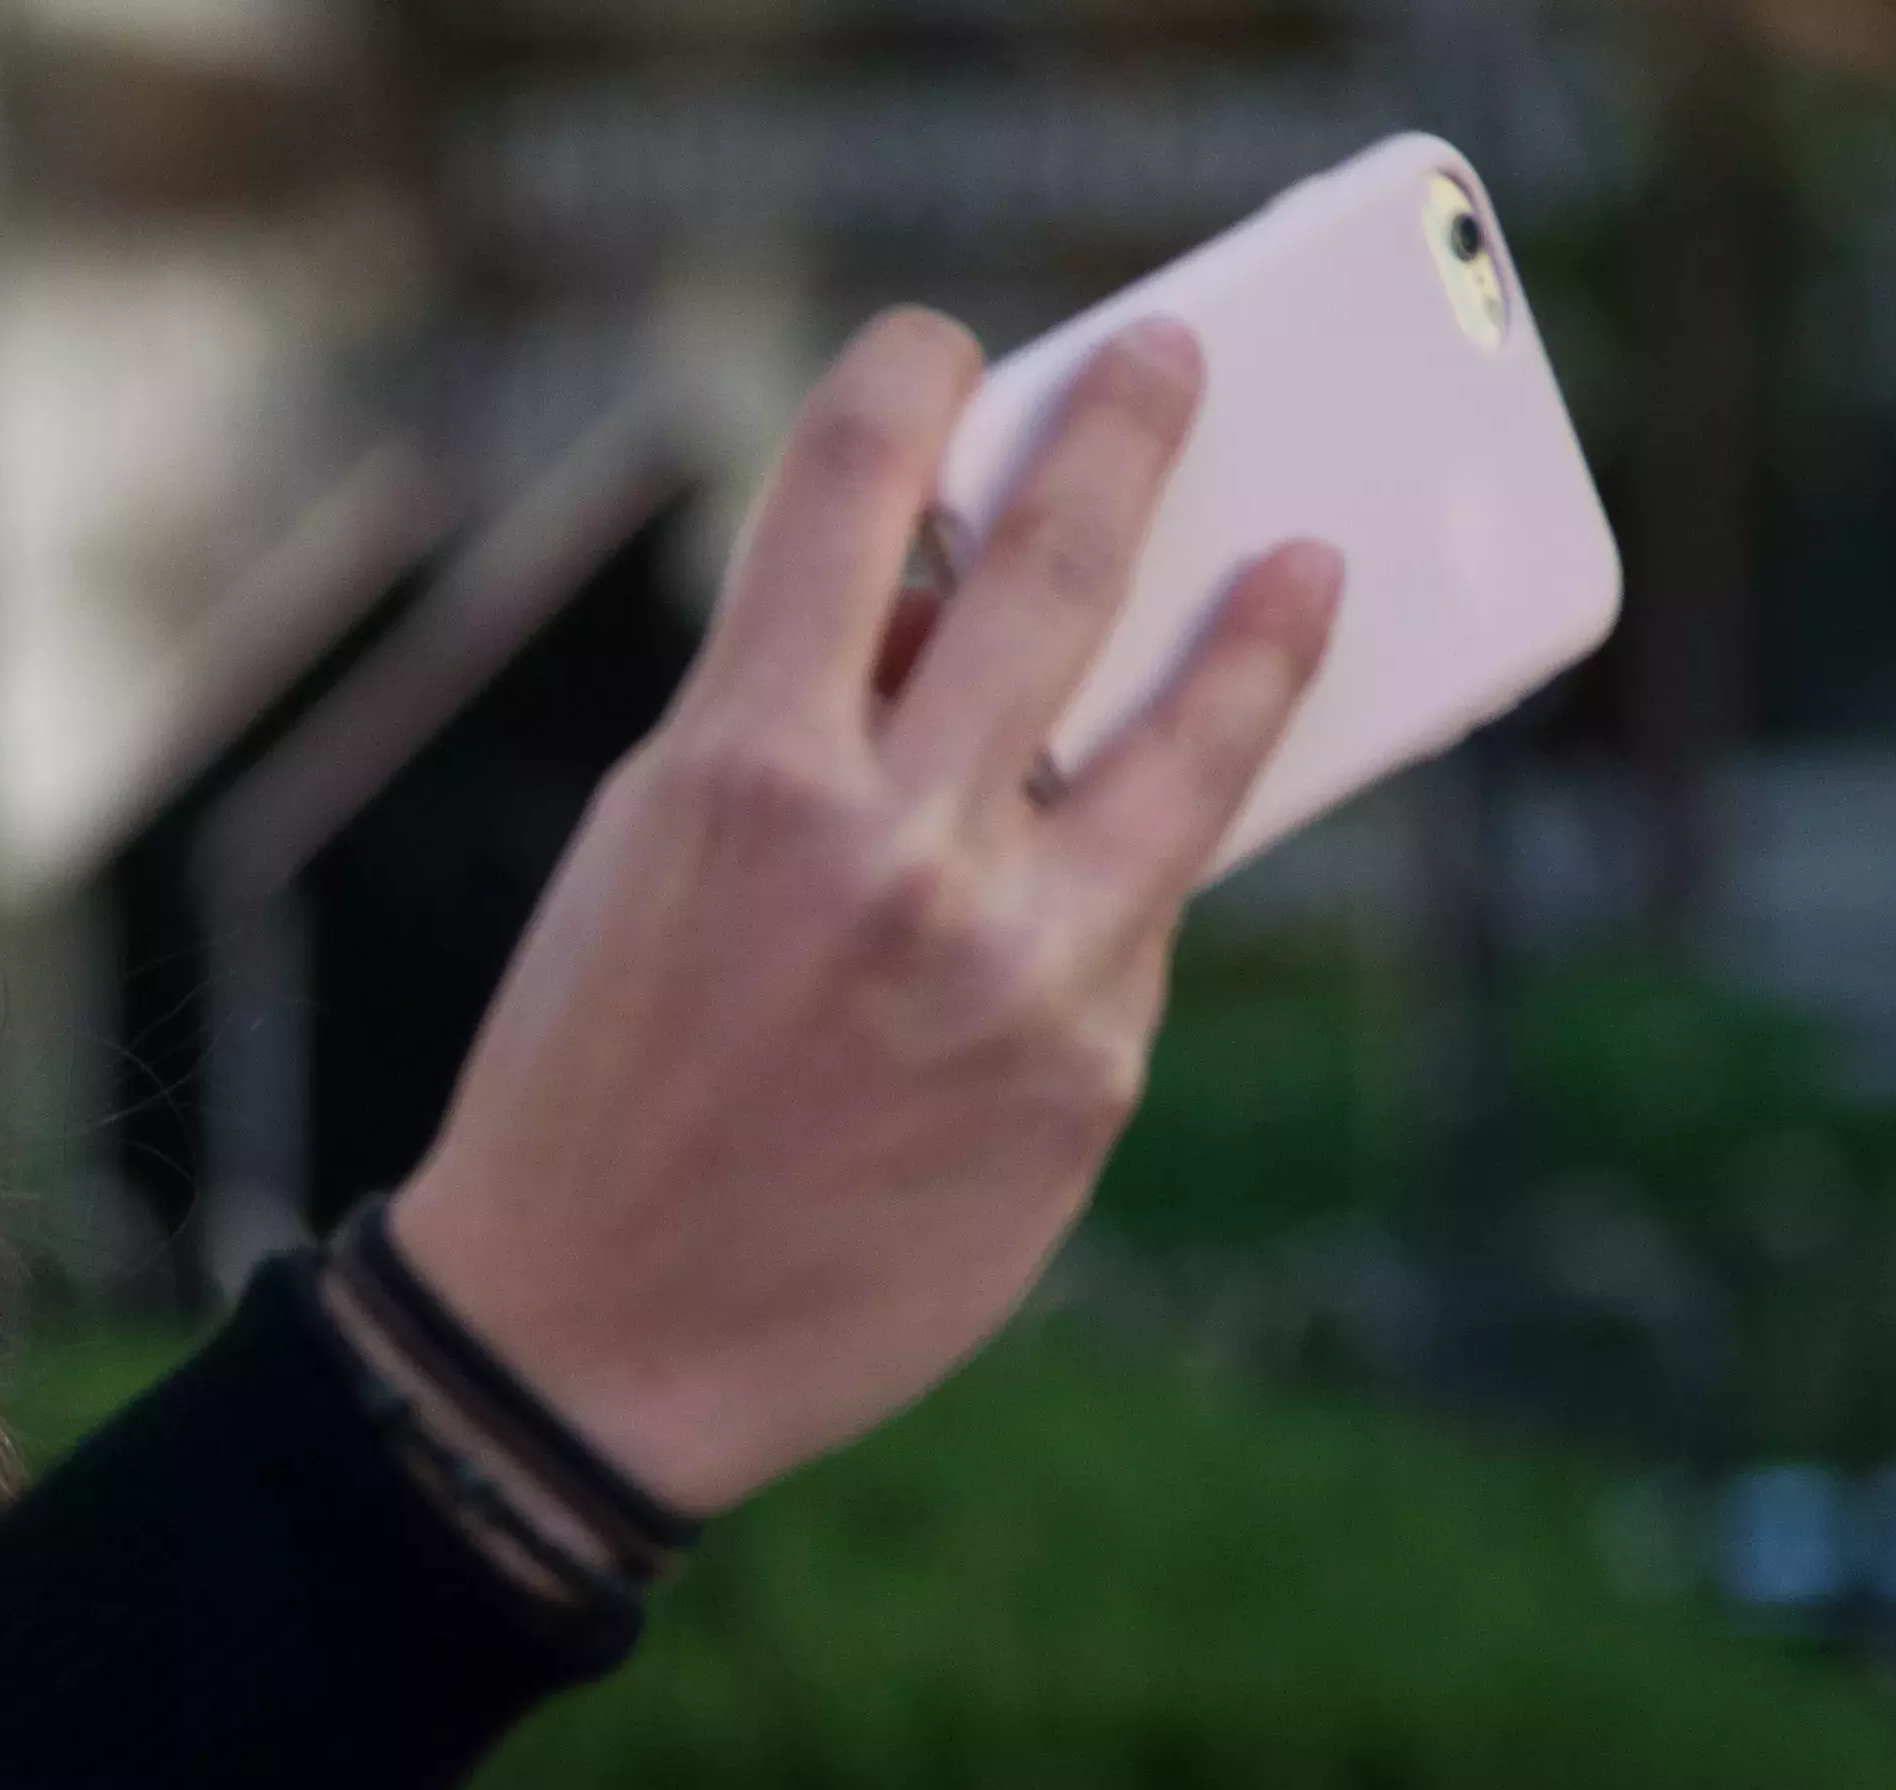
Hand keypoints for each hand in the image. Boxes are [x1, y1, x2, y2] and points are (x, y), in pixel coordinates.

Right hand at [382, 309, 1341, 1515]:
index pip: (845, 487)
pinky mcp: (1086, 1069)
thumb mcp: (648, 863)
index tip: (948, 343)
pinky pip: (1141, 927)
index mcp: (742, 767)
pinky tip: (1141, 860)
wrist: (588, 1340)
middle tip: (1172, 367)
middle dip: (1125, 438)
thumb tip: (921, 614)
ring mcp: (1009, 959)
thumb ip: (788, 728)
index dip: (908, 382)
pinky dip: (1131, 882)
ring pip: (1187, 747)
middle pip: (1053, 571)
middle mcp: (893, 845)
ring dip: (1258, 634)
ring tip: (1307, 572)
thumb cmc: (595, 1086)